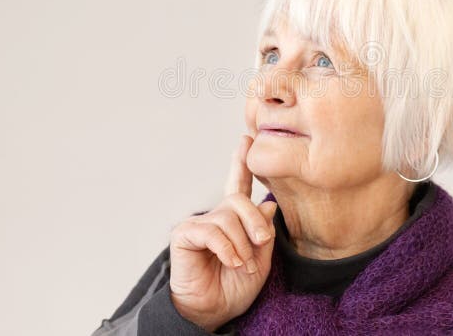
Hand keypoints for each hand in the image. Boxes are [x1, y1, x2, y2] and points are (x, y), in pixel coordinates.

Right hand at [168, 135, 277, 331]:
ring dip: (242, 244)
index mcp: (234, 221)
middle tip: (262, 242)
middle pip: (239, 200)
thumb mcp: (260, 261)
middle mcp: (216, 217)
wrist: (211, 312)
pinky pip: (212, 231)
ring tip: (242, 264)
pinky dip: (226, 248)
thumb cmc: (234, 288)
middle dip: (255, 221)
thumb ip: (264, 234)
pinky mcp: (185, 234)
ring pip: (228, 217)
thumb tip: (268, 206)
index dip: (241, 162)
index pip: (239, 186)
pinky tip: (230, 261)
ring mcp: (199, 224)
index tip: (247, 140)